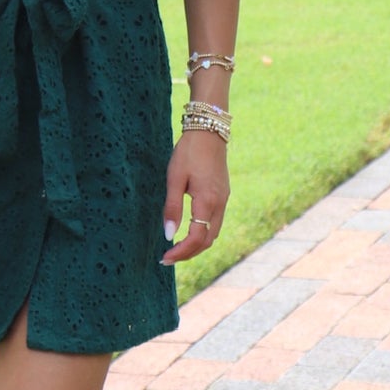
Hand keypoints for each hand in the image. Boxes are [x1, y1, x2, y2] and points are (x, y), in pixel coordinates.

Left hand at [162, 131, 228, 264]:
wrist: (209, 131)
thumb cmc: (188, 152)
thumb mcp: (174, 178)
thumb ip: (172, 208)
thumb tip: (168, 235)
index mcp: (207, 202)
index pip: (196, 239)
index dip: (181, 252)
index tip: (164, 257)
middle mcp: (220, 204)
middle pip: (207, 241)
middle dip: (189, 253)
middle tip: (167, 258)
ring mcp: (224, 200)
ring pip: (214, 233)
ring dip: (197, 245)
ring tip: (177, 248)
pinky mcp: (223, 195)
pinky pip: (216, 222)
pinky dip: (203, 233)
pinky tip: (189, 232)